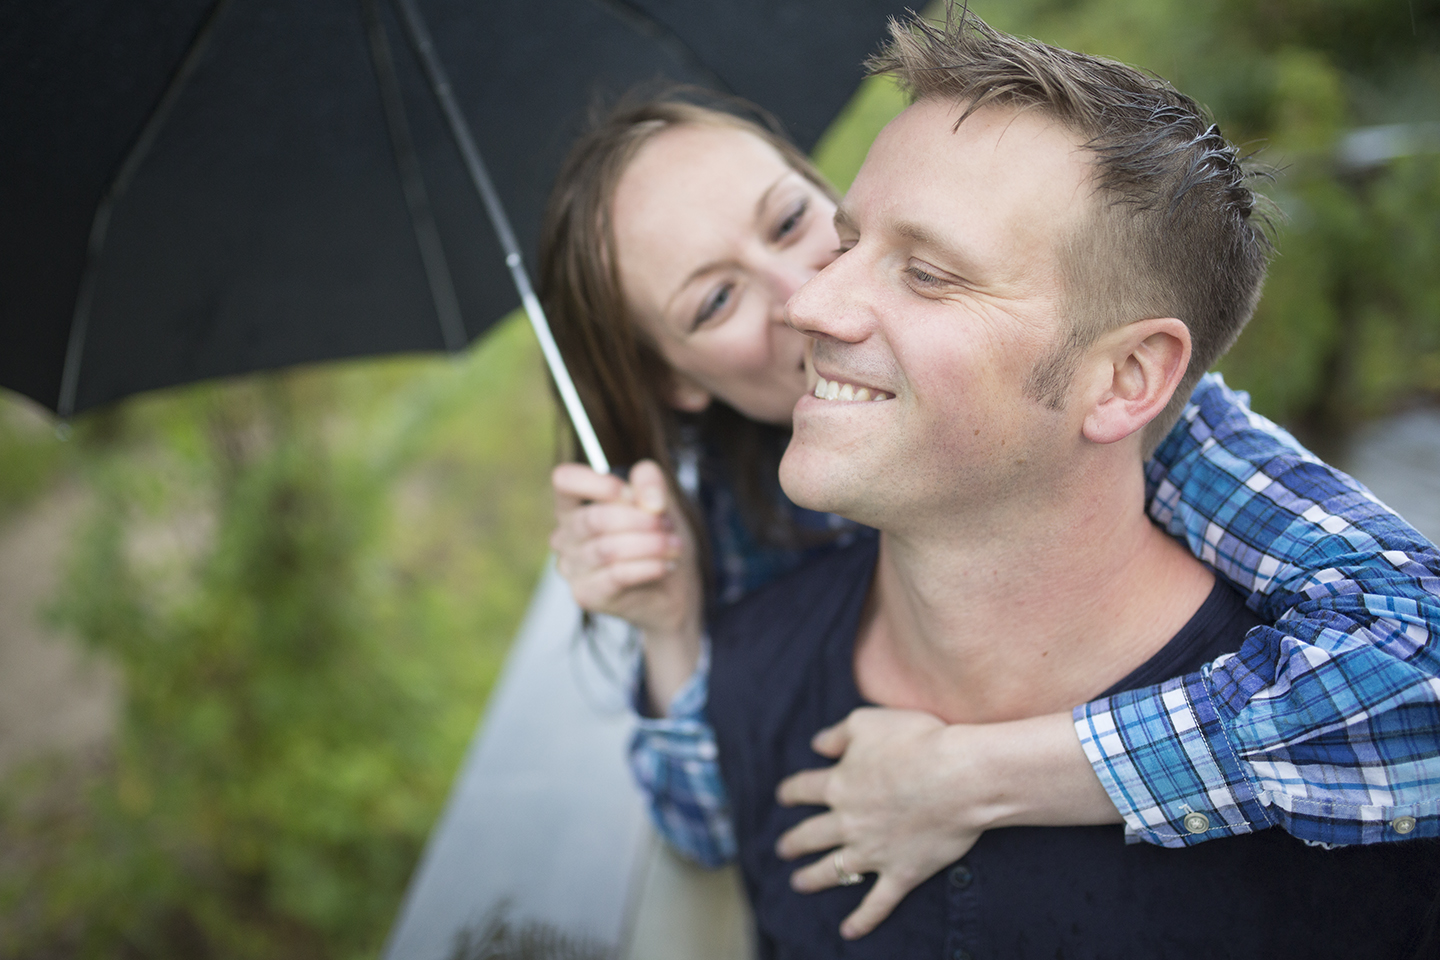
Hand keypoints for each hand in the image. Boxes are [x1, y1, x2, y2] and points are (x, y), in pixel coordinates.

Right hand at [551, 459, 703, 707]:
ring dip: (647, 544)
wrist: (677, 595)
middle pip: (593, 517)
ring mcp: (572, 569)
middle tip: (670, 528)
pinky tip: (663, 566)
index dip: (593, 480)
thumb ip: (652, 484)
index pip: (564, 481)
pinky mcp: (588, 596)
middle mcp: (566, 537)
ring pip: (604, 546)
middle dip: (639, 520)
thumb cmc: (664, 541)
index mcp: (577, 506)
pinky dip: (643, 567)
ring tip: (672, 548)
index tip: (624, 488)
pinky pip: (611, 576)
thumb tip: (644, 491)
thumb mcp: (665, 504)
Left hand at [775, 708, 980, 938]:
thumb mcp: (869, 722)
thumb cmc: (917, 741)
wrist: (958, 777)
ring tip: (799, 883)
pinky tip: (848, 932)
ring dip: (812, 878)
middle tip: (783, 849)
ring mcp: (873, 851)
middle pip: (810, 835)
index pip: (804, 788)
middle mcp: (848, 821)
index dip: (791, 791)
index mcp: (840, 783)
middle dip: (793, 842)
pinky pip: (876, 903)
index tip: (783, 795)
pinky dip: (861, 920)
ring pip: (833, 869)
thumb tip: (817, 744)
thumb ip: (839, 733)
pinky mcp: (901, 873)